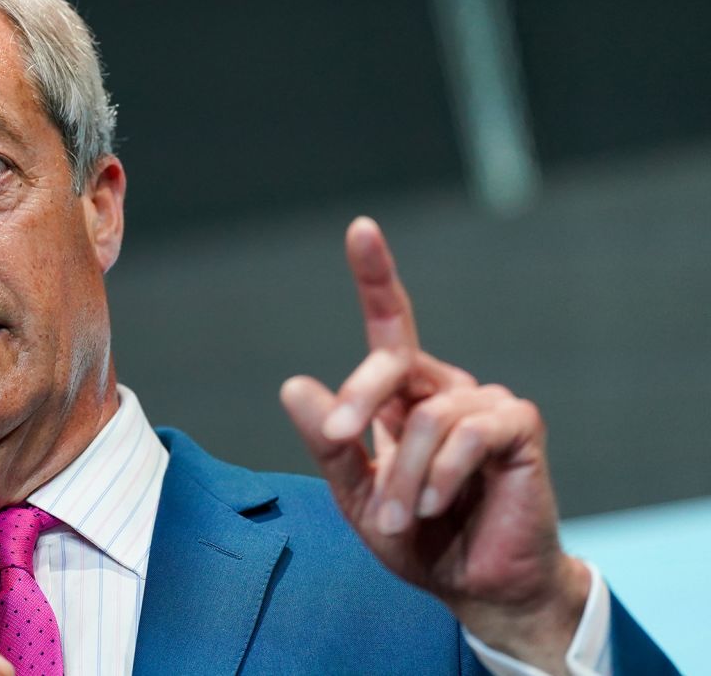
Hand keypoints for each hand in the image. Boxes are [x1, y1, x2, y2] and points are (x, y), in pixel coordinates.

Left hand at [280, 217, 589, 674]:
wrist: (475, 585)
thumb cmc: (416, 536)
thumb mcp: (355, 493)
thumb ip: (327, 442)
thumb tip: (293, 384)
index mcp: (404, 395)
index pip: (389, 323)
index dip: (376, 274)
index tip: (361, 227)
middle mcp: (444, 387)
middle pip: (392, 359)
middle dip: (357, 396)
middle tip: (334, 437)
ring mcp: (485, 403)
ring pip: (428, 413)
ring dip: (404, 473)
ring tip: (401, 516)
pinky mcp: (520, 427)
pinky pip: (470, 432)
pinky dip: (443, 473)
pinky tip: (435, 503)